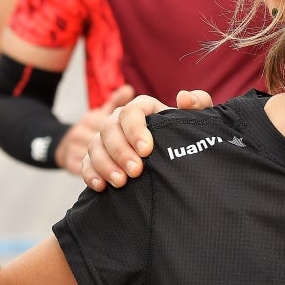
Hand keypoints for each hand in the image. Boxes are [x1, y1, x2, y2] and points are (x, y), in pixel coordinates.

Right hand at [82, 89, 210, 190]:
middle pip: (109, 128)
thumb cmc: (183, 135)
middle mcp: (120, 121)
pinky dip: (91, 174)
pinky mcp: (97, 158)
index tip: (146, 150)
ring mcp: (106, 139)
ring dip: (105, 164)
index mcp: (143, 109)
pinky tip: (101, 187)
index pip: (131, 111)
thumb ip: (198, 103)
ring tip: (121, 183)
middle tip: (135, 171)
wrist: (174, 159)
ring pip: (95, 145)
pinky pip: (86, 163)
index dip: (135, 129)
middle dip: (120, 151)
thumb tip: (183, 97)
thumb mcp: (194, 120)